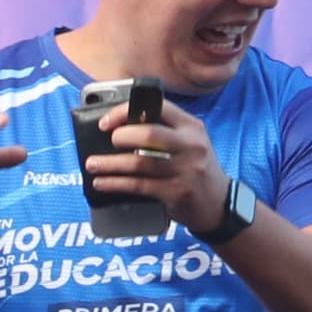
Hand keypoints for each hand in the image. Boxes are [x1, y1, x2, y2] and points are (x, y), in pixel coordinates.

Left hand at [109, 95, 230, 235]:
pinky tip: (102, 183)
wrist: (218, 203)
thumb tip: (120, 128)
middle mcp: (191, 145)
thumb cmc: (196, 169)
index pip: (158, 108)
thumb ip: (165, 132)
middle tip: (106, 142)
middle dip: (121, 136)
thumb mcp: (189, 143)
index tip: (106, 121)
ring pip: (140, 163)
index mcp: (191, 127)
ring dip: (110, 164)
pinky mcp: (176, 192)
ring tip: (92, 165)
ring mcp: (185, 170)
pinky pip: (139, 185)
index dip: (127, 111)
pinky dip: (116, 184)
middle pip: (149, 134)